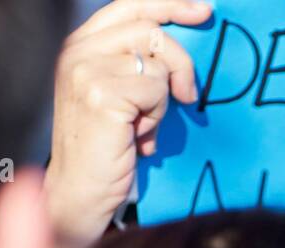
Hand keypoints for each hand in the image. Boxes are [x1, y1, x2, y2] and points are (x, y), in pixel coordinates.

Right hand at [44, 0, 211, 247]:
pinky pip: (158, 91)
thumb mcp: (121, 97)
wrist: (80, 191)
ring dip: (164, 101)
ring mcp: (86, 70)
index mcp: (81, 45)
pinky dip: (158, 118)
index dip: (170, 3)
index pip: (130, 4)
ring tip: (145, 126)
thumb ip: (138, 65)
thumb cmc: (108, 148)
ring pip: (158, 64)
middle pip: (151, 29)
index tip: (205, 9)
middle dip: (182, 63)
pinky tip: (140, 139)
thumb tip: (185, 46)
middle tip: (190, 96)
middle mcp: (78, 51)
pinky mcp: (101, 94)